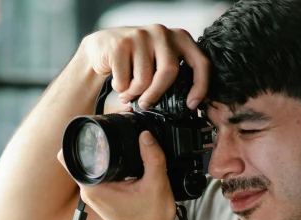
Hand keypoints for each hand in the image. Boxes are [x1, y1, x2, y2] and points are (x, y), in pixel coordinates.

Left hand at [58, 131, 175, 219]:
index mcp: (94, 188)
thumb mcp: (157, 185)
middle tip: (112, 135)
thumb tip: (146, 134)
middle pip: (78, 155)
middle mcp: (89, 191)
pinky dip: (106, 164)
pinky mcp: (101, 197)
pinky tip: (122, 162)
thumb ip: (153, 157)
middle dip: (91, 142)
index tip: (92, 130)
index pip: (67, 155)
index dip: (76, 137)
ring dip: (100, 153)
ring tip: (119, 148)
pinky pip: (97, 172)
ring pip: (88, 164)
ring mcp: (93, 195)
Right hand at [79, 25, 210, 109]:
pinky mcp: (120, 43)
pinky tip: (118, 83)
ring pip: (144, 79)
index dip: (199, 86)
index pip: (200, 62)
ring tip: (128, 92)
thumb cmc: (134, 62)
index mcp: (178, 38)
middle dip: (157, 94)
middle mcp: (162, 32)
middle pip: (169, 71)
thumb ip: (173, 77)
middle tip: (145, 105)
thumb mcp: (158, 64)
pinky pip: (125, 80)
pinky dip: (120, 89)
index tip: (191, 105)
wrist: (100, 49)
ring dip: (134, 93)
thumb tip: (187, 106)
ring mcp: (141, 35)